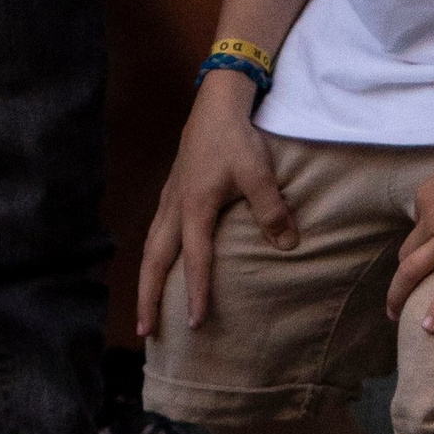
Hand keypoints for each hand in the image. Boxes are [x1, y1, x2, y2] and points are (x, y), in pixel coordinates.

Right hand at [137, 70, 299, 338]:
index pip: (196, 260)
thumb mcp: (259, 174)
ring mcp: (170, 197)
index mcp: (194, 207)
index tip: (196, 324)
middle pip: (155, 261)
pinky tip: (159, 264)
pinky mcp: (173, 189)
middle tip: (145, 333)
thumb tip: (288, 246)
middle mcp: (175, 207)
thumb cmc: (237, 137)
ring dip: (146, 279)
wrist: (218, 100)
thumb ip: (272, 211)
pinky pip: (156, 232)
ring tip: (145, 309)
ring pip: (151, 247)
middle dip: (148, 297)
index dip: (197, 293)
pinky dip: (153, 256)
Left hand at [388, 130, 433, 334]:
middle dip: (398, 280)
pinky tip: (430, 328)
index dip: (423, 244)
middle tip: (393, 301)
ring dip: (399, 295)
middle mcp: (431, 217)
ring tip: (394, 316)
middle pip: (406, 255)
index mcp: (428, 197)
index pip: (418, 228)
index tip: (431, 259)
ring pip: (413, 270)